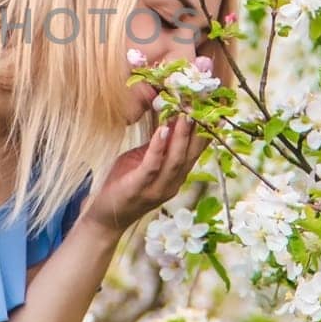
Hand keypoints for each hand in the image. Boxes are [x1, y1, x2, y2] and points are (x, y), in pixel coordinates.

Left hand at [84, 114, 208, 236]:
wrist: (105, 217)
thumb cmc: (124, 183)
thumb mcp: (144, 160)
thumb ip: (159, 145)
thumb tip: (169, 115)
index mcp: (176, 175)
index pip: (196, 150)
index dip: (208, 130)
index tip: (216, 108)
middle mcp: (172, 183)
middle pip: (191, 154)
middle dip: (199, 129)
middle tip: (204, 104)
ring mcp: (157, 188)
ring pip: (176, 160)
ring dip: (182, 136)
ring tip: (186, 113)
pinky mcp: (138, 188)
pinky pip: (152, 166)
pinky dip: (158, 147)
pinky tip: (162, 130)